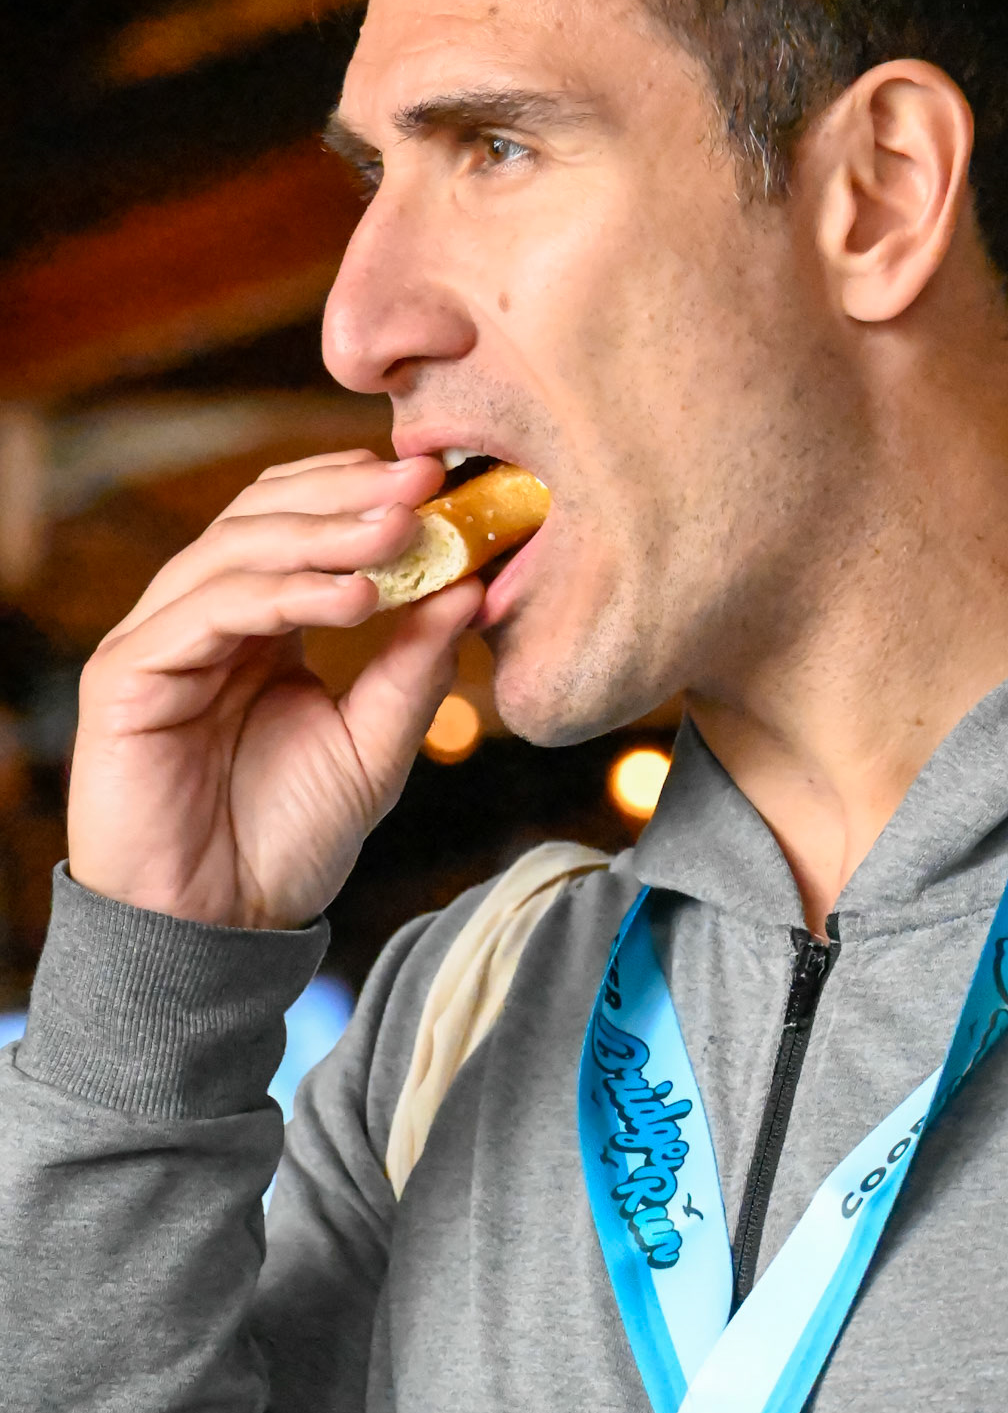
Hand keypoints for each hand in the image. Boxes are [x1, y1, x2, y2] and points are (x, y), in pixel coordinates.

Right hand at [68, 449, 478, 928]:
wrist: (220, 932)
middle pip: (263, 515)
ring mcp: (159, 641)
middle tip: (424, 483)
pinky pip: (210, 610)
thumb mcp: (374, 747)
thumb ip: (414, 668)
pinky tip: (357, 597)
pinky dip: (286, 593)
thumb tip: (473, 585)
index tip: (442, 481)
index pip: (297, 521)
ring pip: (236, 549)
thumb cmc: (288, 843)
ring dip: (325, 534)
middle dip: (348, 495)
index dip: (360, 492)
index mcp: (256, 625)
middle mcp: (202, 619)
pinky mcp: (128, 674)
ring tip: (402, 532)